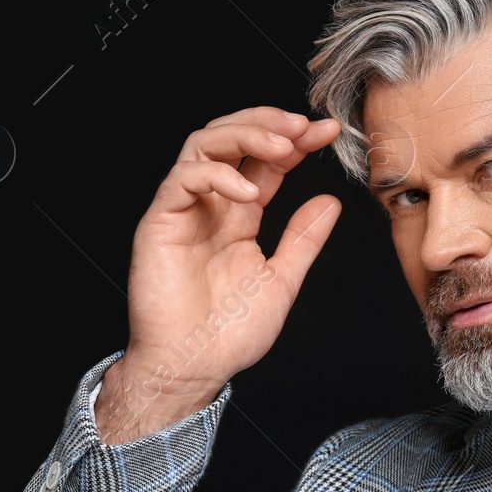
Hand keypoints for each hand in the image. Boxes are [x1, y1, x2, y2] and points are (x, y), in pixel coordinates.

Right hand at [96, 107, 342, 442]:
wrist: (193, 367)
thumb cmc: (228, 333)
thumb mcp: (281, 280)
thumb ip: (302, 240)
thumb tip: (331, 202)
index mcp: (239, 215)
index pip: (266, 162)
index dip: (296, 141)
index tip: (329, 132)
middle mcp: (211, 205)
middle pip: (233, 139)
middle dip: (269, 123)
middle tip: (306, 125)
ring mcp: (184, 209)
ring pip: (205, 145)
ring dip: (246, 135)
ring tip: (283, 145)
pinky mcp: (160, 222)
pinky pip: (184, 180)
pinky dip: (217, 175)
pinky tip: (249, 191)